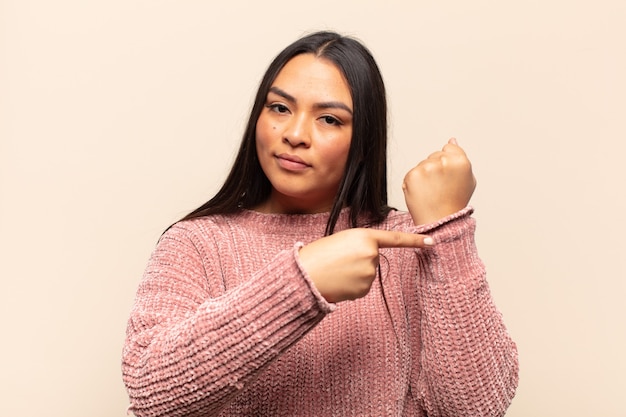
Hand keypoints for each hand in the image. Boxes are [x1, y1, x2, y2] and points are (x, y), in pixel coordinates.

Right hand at [298, 228, 432, 302]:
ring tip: (336, 270)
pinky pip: (363, 286)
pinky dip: (352, 285)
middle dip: (360, 260)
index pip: (395, 238)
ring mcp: (369, 273)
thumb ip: (360, 244)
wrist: (305, 274)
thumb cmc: (318, 255)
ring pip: (368, 273)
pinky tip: (339, 282)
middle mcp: (371, 254)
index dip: (414, 240)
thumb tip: (370, 259)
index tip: (431, 242)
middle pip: (374, 258)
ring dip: (354, 273)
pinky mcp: (364, 289)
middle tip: (338, 259)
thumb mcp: (341, 240)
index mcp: (364, 236)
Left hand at [402, 138, 476, 225]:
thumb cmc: (455, 202)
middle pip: (434, 155)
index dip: (448, 162)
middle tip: (441, 187)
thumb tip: (452, 140)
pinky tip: (423, 193)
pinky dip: (415, 182)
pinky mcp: (412, 176)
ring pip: (423, 164)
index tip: (448, 176)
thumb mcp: (468, 179)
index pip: (448, 148)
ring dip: (425, 175)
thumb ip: (460, 157)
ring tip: (432, 191)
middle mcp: (443, 162)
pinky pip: (412, 173)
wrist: (440, 221)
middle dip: (436, 168)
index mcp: (460, 161)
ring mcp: (426, 168)